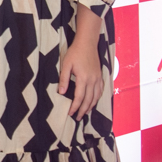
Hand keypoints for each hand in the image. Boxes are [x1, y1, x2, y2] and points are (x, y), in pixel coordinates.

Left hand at [58, 3, 103, 119]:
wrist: (87, 43)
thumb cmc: (75, 53)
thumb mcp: (66, 65)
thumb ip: (64, 79)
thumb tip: (61, 93)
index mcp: (83, 78)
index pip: (79, 98)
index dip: (75, 107)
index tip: (70, 113)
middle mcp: (93, 80)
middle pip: (89, 100)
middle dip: (83, 111)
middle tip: (77, 118)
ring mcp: (98, 78)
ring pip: (96, 97)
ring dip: (90, 107)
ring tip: (85, 113)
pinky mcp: (100, 76)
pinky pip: (100, 91)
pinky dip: (97, 99)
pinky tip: (93, 102)